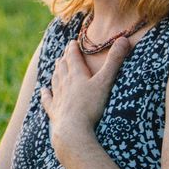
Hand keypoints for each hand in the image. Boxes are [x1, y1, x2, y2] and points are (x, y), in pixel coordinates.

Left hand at [40, 38, 131, 163]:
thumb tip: (124, 39)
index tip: (72, 42)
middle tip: (64, 53)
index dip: (72, 49)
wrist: (72, 129)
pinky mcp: (54, 111)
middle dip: (64, 58)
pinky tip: (43, 91)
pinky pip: (48, 100)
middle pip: (62, 67)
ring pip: (55, 80)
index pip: (72, 57)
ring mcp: (58, 97)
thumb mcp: (105, 82)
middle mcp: (64, 83)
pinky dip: (45, 94)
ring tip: (56, 66)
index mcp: (76, 75)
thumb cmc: (90, 106)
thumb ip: (114, 61)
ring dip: (56, 72)